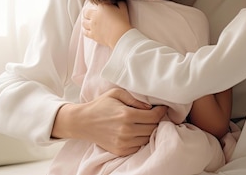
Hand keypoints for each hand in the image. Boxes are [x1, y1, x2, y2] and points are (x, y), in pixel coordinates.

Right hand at [52, 87, 166, 155]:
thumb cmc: (100, 105)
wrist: (83, 122)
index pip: (154, 117)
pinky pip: (139, 146)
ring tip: (145, 122)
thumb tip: (150, 106)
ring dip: (149, 130)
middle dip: (156, 120)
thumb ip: (135, 98)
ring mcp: (123, 143)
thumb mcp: (116, 94)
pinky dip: (140, 139)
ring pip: (147, 138)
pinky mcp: (120, 151)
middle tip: (154, 114)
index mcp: (127, 115)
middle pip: (153, 128)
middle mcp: (126, 131)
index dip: (161, 112)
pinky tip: (136, 131)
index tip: (162, 108)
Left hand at [83, 0, 131, 48]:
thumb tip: (118, 0)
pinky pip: (85, 32)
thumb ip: (120, 3)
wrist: (120, 36)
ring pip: (84, 22)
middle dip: (87, 12)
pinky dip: (85, 30)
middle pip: (86, 12)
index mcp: (102, 7)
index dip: (98, 4)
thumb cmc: (123, 22)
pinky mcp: (92, 34)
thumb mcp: (123, 9)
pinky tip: (87, 29)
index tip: (100, 6)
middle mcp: (95, 16)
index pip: (96, 3)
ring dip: (85, 21)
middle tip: (89, 13)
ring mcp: (92, 26)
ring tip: (87, 21)